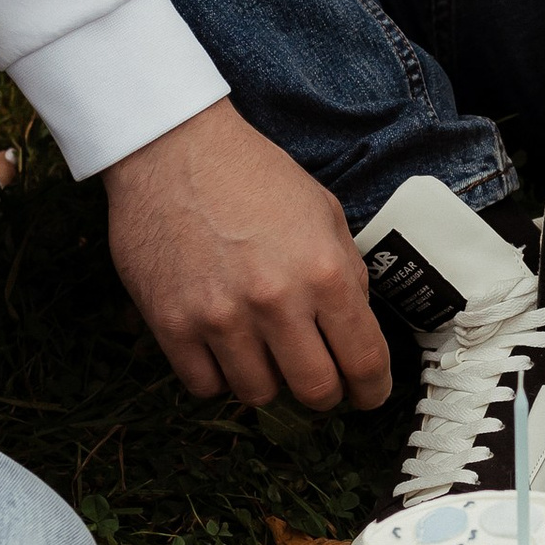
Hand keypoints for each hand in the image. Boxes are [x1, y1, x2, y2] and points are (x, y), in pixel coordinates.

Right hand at [103, 100, 391, 412]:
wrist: (173, 149)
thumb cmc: (250, 174)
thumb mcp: (323, 211)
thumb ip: (347, 272)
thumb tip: (356, 328)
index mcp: (323, 272)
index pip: (364, 361)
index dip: (371, 389)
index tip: (367, 394)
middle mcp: (275, 302)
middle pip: (315, 391)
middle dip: (324, 394)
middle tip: (318, 380)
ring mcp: (220, 318)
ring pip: (259, 395)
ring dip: (268, 380)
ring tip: (263, 351)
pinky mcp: (172, 325)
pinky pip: (205, 386)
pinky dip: (218, 376)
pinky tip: (223, 348)